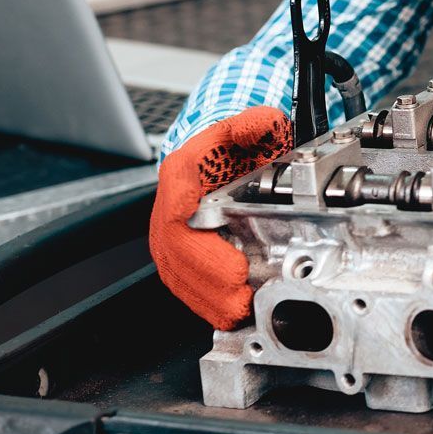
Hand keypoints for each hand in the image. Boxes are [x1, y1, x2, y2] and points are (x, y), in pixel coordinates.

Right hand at [149, 107, 291, 328]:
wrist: (222, 161)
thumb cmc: (232, 150)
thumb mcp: (249, 127)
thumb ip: (255, 124)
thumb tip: (262, 124)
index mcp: (183, 174)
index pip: (176, 195)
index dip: (188, 221)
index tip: (215, 245)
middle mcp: (170, 210)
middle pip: (176, 249)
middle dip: (209, 273)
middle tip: (240, 284)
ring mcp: (172, 239)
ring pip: (178, 275)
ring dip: (209, 297)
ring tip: (242, 305)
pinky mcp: (181, 261)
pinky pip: (187, 288)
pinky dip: (209, 304)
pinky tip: (234, 310)